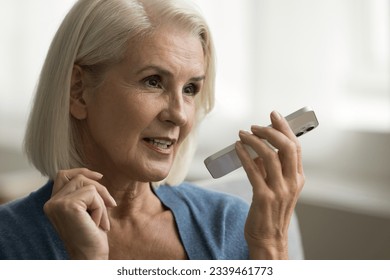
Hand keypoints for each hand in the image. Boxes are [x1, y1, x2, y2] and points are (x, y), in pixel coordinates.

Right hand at [43, 168, 116, 258]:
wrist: (90, 257)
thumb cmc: (91, 235)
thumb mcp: (87, 210)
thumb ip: (83, 194)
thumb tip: (96, 175)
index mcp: (52, 203)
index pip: (63, 175)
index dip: (82, 171)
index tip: (100, 176)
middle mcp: (50, 203)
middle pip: (79, 177)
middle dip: (99, 189)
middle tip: (111, 205)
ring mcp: (57, 204)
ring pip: (88, 185)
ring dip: (101, 202)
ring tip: (101, 220)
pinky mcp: (67, 206)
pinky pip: (92, 194)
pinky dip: (100, 208)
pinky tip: (97, 224)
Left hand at [236, 111, 304, 258]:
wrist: (269, 239)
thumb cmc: (271, 213)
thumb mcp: (278, 189)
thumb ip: (270, 170)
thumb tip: (257, 150)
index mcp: (297, 178)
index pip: (295, 147)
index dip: (285, 128)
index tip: (274, 115)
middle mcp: (291, 183)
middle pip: (286, 147)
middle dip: (271, 131)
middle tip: (256, 125)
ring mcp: (279, 190)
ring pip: (269, 156)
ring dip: (254, 141)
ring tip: (243, 134)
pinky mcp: (263, 197)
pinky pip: (252, 170)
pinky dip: (244, 155)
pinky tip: (237, 148)